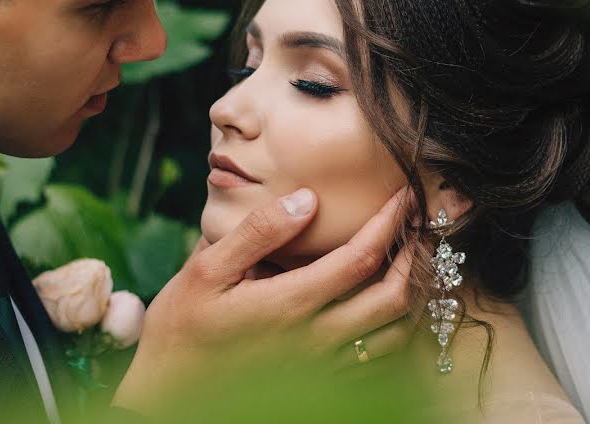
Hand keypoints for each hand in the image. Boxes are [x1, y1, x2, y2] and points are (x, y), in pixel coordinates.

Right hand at [112, 187, 412, 412]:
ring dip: (414, 293)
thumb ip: (258, 232)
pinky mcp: (323, 385)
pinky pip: (378, 360)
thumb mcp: (206, 270)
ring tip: (414, 259)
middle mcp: (316, 339)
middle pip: (392, 297)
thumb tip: (307, 199)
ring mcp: (323, 367)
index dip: (389, 222)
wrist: (168, 394)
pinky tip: (392, 305)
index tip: (403, 195)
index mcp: (290, 304)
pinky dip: (398, 328)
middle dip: (415, 254)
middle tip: (421, 223)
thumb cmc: (183, 329)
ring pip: (393, 333)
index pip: (360, 257)